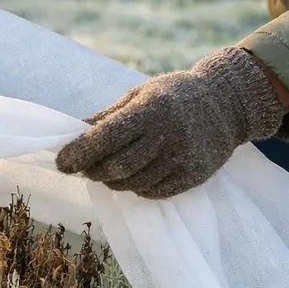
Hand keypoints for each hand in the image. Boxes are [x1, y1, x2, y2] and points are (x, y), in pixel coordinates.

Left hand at [55, 48, 286, 198]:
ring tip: (108, 170)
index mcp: (151, 108)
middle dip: (93, 170)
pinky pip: (154, 193)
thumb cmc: (172, 96)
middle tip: (83, 167)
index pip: (106, 137)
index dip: (79, 153)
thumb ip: (106, 116)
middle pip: (117, 167)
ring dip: (113, 181)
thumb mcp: (138, 94)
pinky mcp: (195, 176)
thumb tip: (71, 134)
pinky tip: (135, 176)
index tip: (61, 162)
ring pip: (133, 183)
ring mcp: (184, 157)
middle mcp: (169, 134)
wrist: (227, 103)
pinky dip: (137, 188)